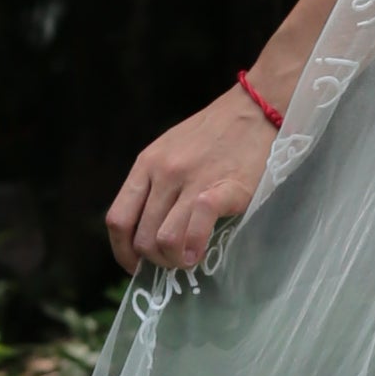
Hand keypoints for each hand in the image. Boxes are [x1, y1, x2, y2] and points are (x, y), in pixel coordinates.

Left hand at [105, 88, 276, 275]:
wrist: (256, 110)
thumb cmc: (217, 134)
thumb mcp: (172, 149)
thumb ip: (157, 183)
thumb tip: (148, 229)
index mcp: (147, 164)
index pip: (118, 219)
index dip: (122, 251)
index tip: (135, 265)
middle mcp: (163, 172)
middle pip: (141, 237)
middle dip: (154, 261)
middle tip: (173, 262)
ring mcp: (191, 180)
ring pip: (163, 240)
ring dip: (174, 260)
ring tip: (188, 260)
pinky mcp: (222, 188)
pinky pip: (195, 230)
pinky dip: (194, 249)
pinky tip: (201, 253)